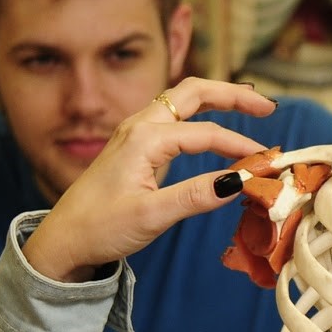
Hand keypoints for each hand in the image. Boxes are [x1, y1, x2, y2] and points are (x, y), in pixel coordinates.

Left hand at [24, 80, 274, 282]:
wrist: (63, 239)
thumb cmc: (100, 228)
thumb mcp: (151, 215)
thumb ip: (196, 195)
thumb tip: (240, 181)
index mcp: (145, 138)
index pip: (206, 134)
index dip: (240, 147)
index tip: (268, 163)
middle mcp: (140, 125)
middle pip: (194, 92)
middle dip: (233, 94)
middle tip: (268, 107)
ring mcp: (136, 133)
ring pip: (183, 101)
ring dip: (218, 101)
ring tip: (252, 110)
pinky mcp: (135, 145)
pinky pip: (174, 119)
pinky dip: (202, 117)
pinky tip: (216, 132)